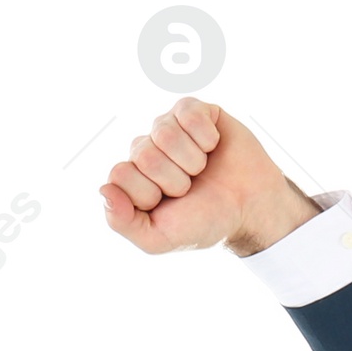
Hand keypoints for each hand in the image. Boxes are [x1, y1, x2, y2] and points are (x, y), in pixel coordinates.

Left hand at [98, 96, 319, 256]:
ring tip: (201, 170)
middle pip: (143, 154)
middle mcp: (145, 150)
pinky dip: (206, 137)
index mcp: (131, 179)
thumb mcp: (158, 238)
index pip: (119, 174)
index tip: (168, 204)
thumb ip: (122, 223)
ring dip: (191, 160)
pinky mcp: (194, 112)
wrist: (248, 208)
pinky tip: (212, 147)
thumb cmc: (202, 223)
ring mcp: (168, 128)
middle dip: (173, 179)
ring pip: (165, 133)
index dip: (147, 194)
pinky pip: (188, 113)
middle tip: (189, 188)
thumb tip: (104, 189)